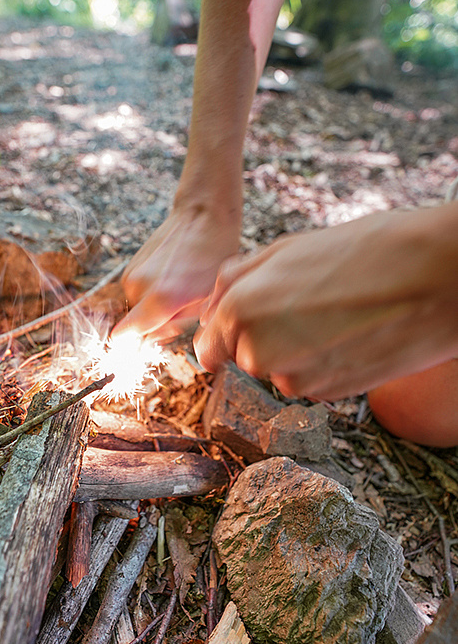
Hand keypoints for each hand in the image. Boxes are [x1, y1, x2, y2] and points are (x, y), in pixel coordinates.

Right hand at [114, 203, 241, 339]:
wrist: (203, 215)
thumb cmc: (214, 257)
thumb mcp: (207, 298)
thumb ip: (177, 324)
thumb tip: (150, 339)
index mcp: (161, 299)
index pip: (123, 338)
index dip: (135, 346)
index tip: (150, 344)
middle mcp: (139, 287)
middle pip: (138, 326)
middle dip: (158, 325)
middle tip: (184, 308)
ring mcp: (131, 275)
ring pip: (138, 309)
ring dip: (156, 308)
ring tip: (181, 289)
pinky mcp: (130, 265)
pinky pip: (138, 292)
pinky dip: (152, 292)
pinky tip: (172, 277)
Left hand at [194, 205, 457, 400]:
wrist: (434, 278)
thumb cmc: (365, 252)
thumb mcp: (288, 248)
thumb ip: (238, 278)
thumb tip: (212, 304)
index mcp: (239, 310)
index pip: (209, 346)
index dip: (223, 335)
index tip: (242, 327)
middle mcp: (257, 351)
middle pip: (245, 357)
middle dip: (265, 337)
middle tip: (308, 304)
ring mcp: (293, 378)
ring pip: (280, 370)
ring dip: (296, 351)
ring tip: (337, 315)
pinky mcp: (328, 394)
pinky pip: (311, 380)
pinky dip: (324, 363)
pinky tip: (352, 334)